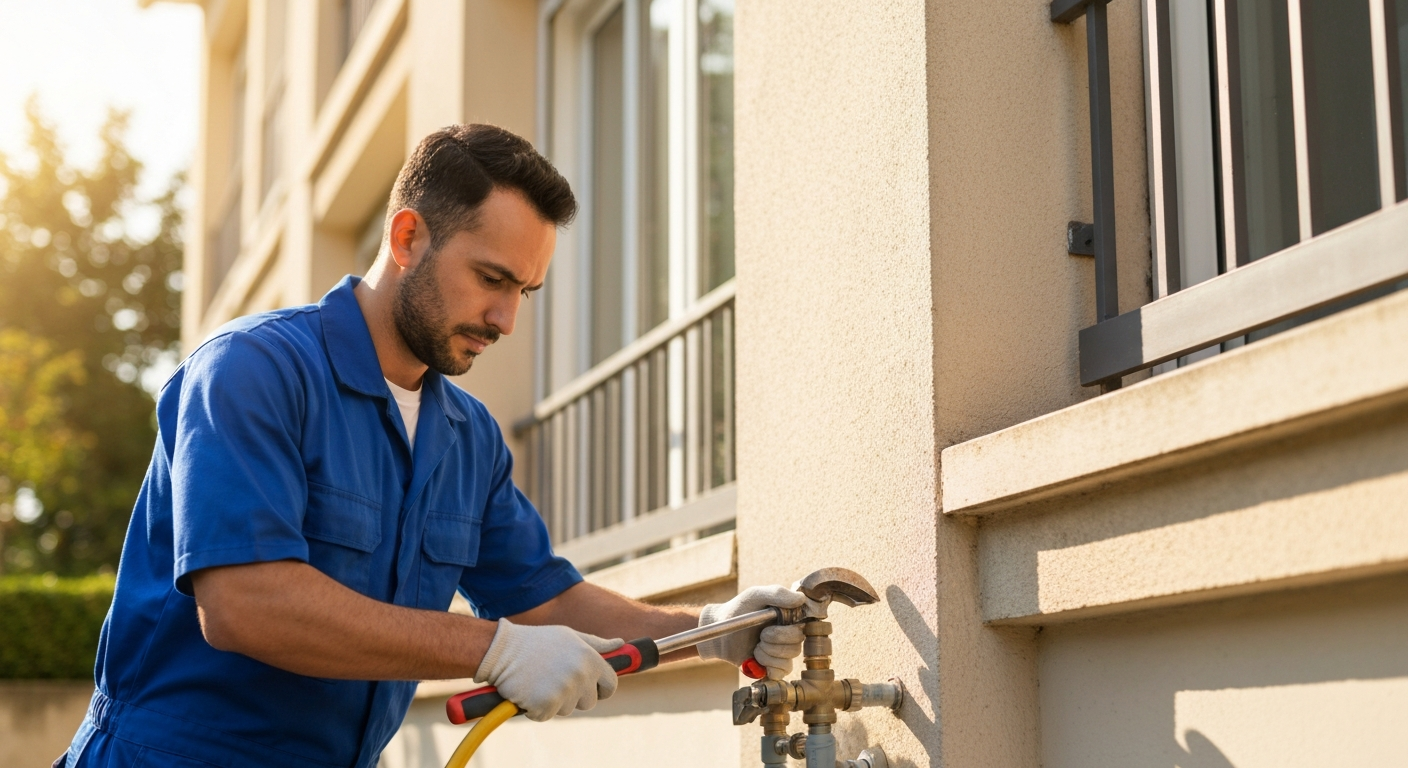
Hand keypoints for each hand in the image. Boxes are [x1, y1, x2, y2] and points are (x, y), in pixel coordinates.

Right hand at [474, 619, 623, 720]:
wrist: (501, 650)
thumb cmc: (536, 642)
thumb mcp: (570, 636)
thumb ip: (597, 644)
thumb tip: (621, 644)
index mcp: (590, 658)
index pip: (611, 684)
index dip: (601, 688)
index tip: (591, 688)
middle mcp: (581, 675)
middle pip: (589, 701)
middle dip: (575, 696)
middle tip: (554, 679)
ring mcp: (564, 691)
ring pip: (567, 709)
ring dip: (554, 701)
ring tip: (539, 680)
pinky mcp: (546, 705)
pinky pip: (546, 715)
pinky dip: (536, 708)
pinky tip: (528, 690)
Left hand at [696, 585, 806, 678]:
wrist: (720, 631)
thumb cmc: (738, 610)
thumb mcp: (755, 595)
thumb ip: (778, 593)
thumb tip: (801, 599)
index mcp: (790, 617)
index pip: (805, 626)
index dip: (788, 629)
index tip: (771, 624)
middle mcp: (790, 635)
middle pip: (797, 644)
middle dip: (774, 639)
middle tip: (761, 635)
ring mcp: (783, 652)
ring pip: (788, 658)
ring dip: (767, 653)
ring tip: (756, 646)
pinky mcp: (775, 667)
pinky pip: (781, 672)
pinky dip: (767, 665)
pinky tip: (756, 658)